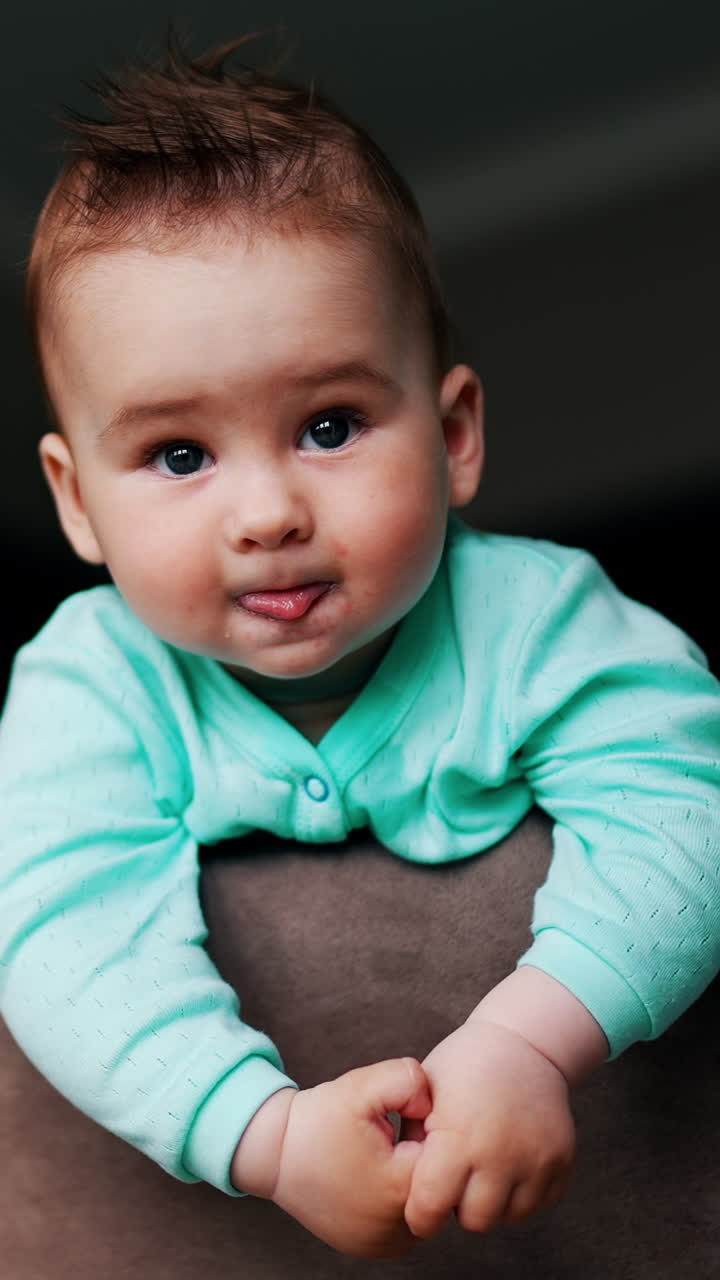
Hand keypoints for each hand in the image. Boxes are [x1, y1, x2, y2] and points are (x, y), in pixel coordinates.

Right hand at [233, 1058, 431, 1257]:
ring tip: (383, 1152)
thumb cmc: (318, 1119)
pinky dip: (398, 1196)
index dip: (427, 1126)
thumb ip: (407, 1079)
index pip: (446, 1153)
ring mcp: (384, 1244)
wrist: (273, 1154)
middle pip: (437, 1181)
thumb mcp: (362, 1085)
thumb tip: (431, 1100)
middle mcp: (397, 1228)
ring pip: (423, 1202)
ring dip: (411, 1176)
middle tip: (392, 1132)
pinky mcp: (372, 1249)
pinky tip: (377, 1173)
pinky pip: (406, 1219)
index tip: (404, 1116)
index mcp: (400, 1189)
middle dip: (421, 1152)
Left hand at [404, 1018, 575, 1237]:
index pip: (430, 1207)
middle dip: (460, 1205)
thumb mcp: (424, 1096)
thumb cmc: (463, 1067)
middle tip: (457, 1176)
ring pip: (508, 1216)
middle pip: (474, 1221)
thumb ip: (412, 1143)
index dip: (420, 1215)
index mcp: (459, 1137)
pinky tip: (510, 1162)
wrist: (523, 1042)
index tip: (420, 1206)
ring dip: (493, 1201)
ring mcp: (536, 1159)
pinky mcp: (561, 1161)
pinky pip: (538, 1203)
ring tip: (483, 1165)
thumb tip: (405, 1187)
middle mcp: (501, 1154)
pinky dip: (523, 1192)